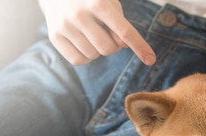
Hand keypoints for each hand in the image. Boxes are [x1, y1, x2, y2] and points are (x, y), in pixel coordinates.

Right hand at [38, 0, 155, 65]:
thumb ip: (120, 25)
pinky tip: (82, 42)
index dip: (140, 46)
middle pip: (108, 48)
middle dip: (113, 47)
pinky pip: (79, 61)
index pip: (124, 31)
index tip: (151, 60)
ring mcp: (65, 25)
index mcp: (98, 3)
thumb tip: (123, 45)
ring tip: (90, 33)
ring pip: (93, 55)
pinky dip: (86, 57)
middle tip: (107, 34)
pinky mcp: (54, 36)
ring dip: (97, 50)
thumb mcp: (109, 4)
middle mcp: (79, 14)